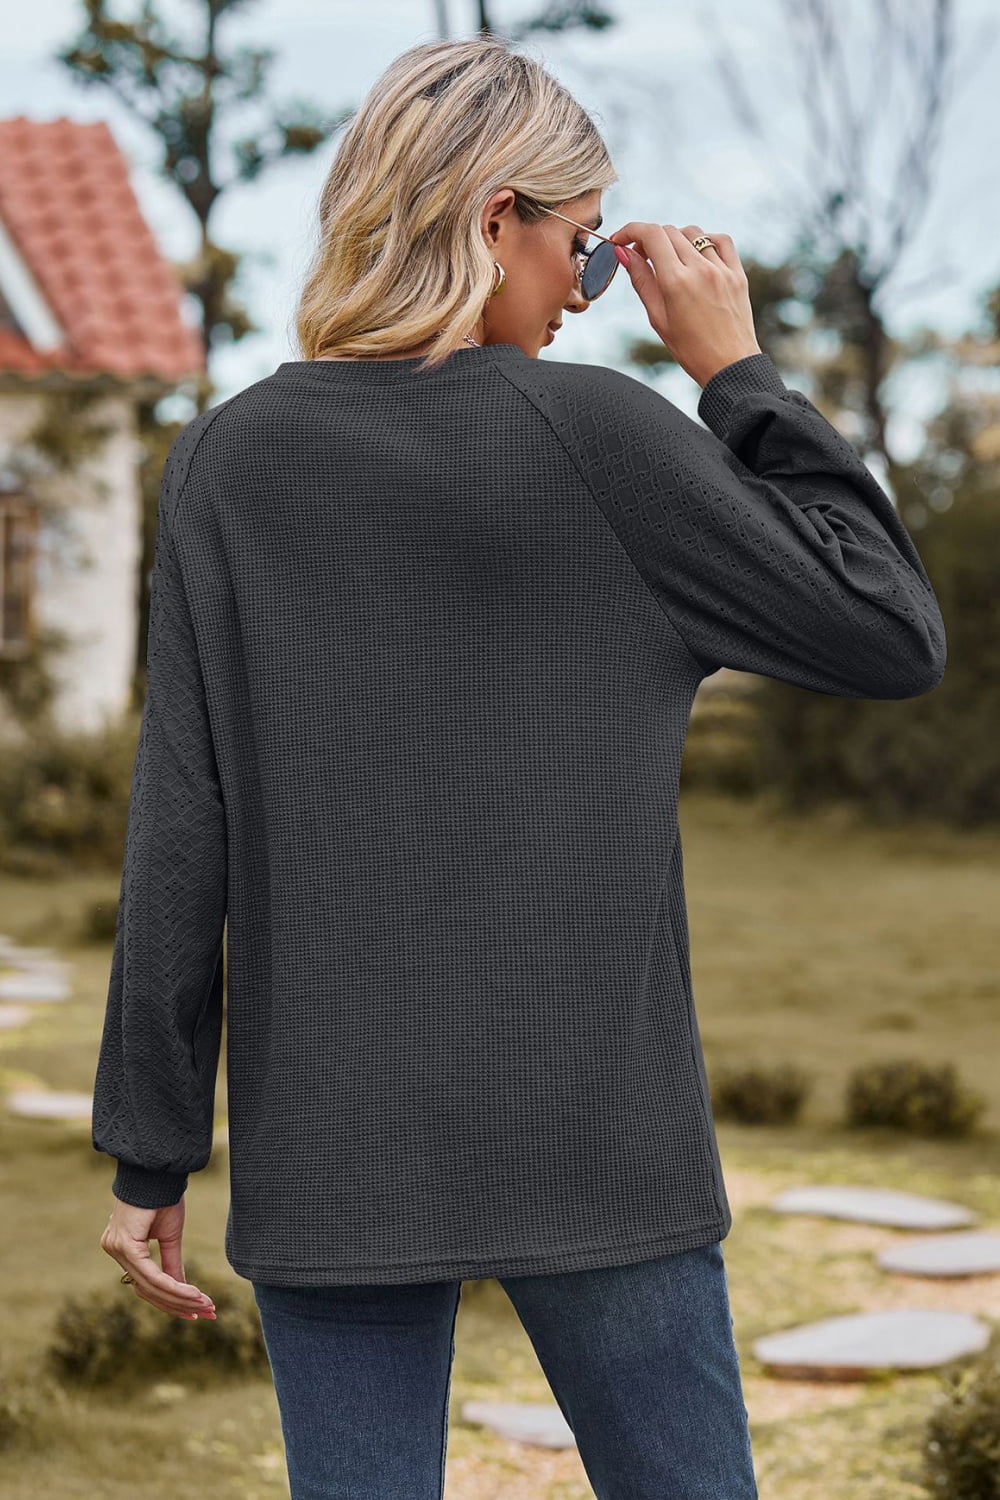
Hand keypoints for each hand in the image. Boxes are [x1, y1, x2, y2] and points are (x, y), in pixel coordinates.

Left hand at [100, 1195, 216, 1320]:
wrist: (158, 1171)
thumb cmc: (163, 1195)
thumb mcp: (170, 1235)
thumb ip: (172, 1264)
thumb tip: (182, 1291)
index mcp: (123, 1248)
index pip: (146, 1284)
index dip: (171, 1300)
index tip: (196, 1309)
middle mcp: (114, 1250)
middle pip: (148, 1291)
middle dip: (179, 1305)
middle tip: (207, 1312)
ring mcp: (116, 1249)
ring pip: (151, 1287)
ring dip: (180, 1298)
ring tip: (206, 1304)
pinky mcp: (124, 1246)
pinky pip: (151, 1276)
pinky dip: (174, 1287)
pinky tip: (193, 1294)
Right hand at [609, 221, 761, 387]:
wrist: (729, 366)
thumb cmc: (690, 349)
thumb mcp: (658, 318)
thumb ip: (641, 280)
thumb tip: (624, 254)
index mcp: (676, 282)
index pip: (651, 235)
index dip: (631, 230)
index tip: (621, 240)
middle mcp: (700, 270)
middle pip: (669, 231)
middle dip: (649, 239)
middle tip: (642, 257)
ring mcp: (721, 269)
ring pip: (693, 233)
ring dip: (675, 239)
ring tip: (670, 259)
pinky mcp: (737, 273)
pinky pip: (720, 240)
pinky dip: (705, 239)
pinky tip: (697, 254)